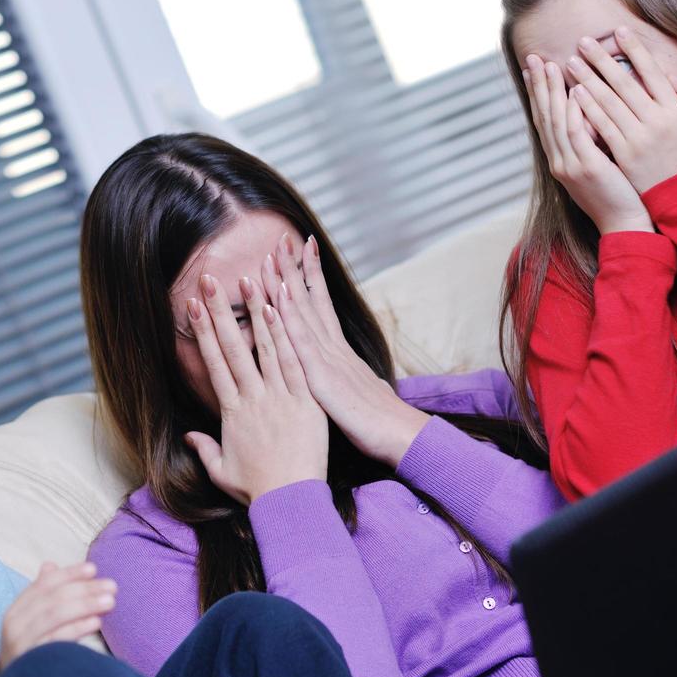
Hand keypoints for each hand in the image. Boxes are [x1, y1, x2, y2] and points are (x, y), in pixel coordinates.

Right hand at [0, 562, 115, 671]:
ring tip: (110, 601)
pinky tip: (96, 622)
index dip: (69, 574)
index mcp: (16, 610)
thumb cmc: (28, 650)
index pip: (44, 585)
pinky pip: (56, 641)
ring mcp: (21, 644)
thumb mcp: (30, 622)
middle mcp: (14, 625)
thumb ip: (42, 596)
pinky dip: (77, 628)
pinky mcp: (32, 662)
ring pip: (55, 616)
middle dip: (84, 589)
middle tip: (112, 586)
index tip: (93, 569)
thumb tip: (50, 565)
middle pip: (52, 599)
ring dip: (85, 605)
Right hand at [183, 272, 327, 505]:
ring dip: (257, 312)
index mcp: (232, 412)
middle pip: (234, 347)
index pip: (214, 363)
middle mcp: (253, 398)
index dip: (203, 332)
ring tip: (250, 280)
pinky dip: (287, 337)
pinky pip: (295, 363)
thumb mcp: (222, 471)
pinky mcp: (306, 401)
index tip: (193, 307)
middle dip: (220, 311)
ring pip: (267, 347)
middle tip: (209, 281)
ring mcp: (280, 397)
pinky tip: (282, 311)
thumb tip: (188, 436)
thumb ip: (204, 449)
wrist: (290, 499)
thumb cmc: (257, 487)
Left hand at [265, 234, 428, 468]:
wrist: (401, 438)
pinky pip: (302, 343)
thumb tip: (344, 374)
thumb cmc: (379, 423)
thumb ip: (345, 379)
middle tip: (284, 237)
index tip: (301, 250)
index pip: (321, 305)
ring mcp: (328, 360)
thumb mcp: (358, 394)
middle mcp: (334, 349)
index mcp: (339, 353)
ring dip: (288, 282)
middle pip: (310, 301)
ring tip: (275, 254)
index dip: (310, 277)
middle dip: (296, 268)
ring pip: (303, 314)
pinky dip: (289, 319)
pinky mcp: (323, 378)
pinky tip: (277, 297)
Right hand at [525, 54, 653, 234]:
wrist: (625, 223)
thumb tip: (590, 114)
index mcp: (561, 159)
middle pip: (544, 116)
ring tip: (550, 66)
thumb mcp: (597, 165)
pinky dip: (573, 113)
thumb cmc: (619, 194)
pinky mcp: (587, 168)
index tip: (533, 70)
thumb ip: (590, 141)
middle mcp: (559, 161)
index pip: (545, 120)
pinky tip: (573, 93)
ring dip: (552, 92)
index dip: (538, 93)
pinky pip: (577, 135)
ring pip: (556, 121)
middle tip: (533, 58)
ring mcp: (570, 165)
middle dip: (538, 85)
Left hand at [566, 27, 676, 193]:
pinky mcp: (624, 154)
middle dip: (602, 60)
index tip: (619, 31)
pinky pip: (602, 127)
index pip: (652, 72)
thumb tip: (671, 78)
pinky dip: (588, 108)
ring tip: (572, 63)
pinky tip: (575, 93)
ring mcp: (639, 138)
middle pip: (625, 84)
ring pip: (609, 102)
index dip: (635, 50)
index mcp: (675, 109)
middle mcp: (657, 120)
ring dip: (588, 79)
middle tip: (583, 42)